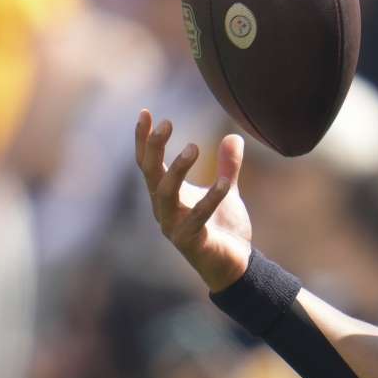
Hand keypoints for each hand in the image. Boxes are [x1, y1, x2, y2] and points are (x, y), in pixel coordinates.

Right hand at [135, 110, 252, 291]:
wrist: (234, 265)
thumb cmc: (222, 228)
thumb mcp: (227, 191)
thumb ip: (228, 166)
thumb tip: (234, 137)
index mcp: (167, 195)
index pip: (148, 163)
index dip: (144, 139)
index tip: (146, 112)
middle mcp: (164, 209)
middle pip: (150, 174)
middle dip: (153, 148)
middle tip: (166, 123)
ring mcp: (174, 226)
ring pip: (165, 195)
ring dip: (177, 170)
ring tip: (193, 147)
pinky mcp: (191, 242)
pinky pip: (197, 218)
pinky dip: (211, 199)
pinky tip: (226, 184)